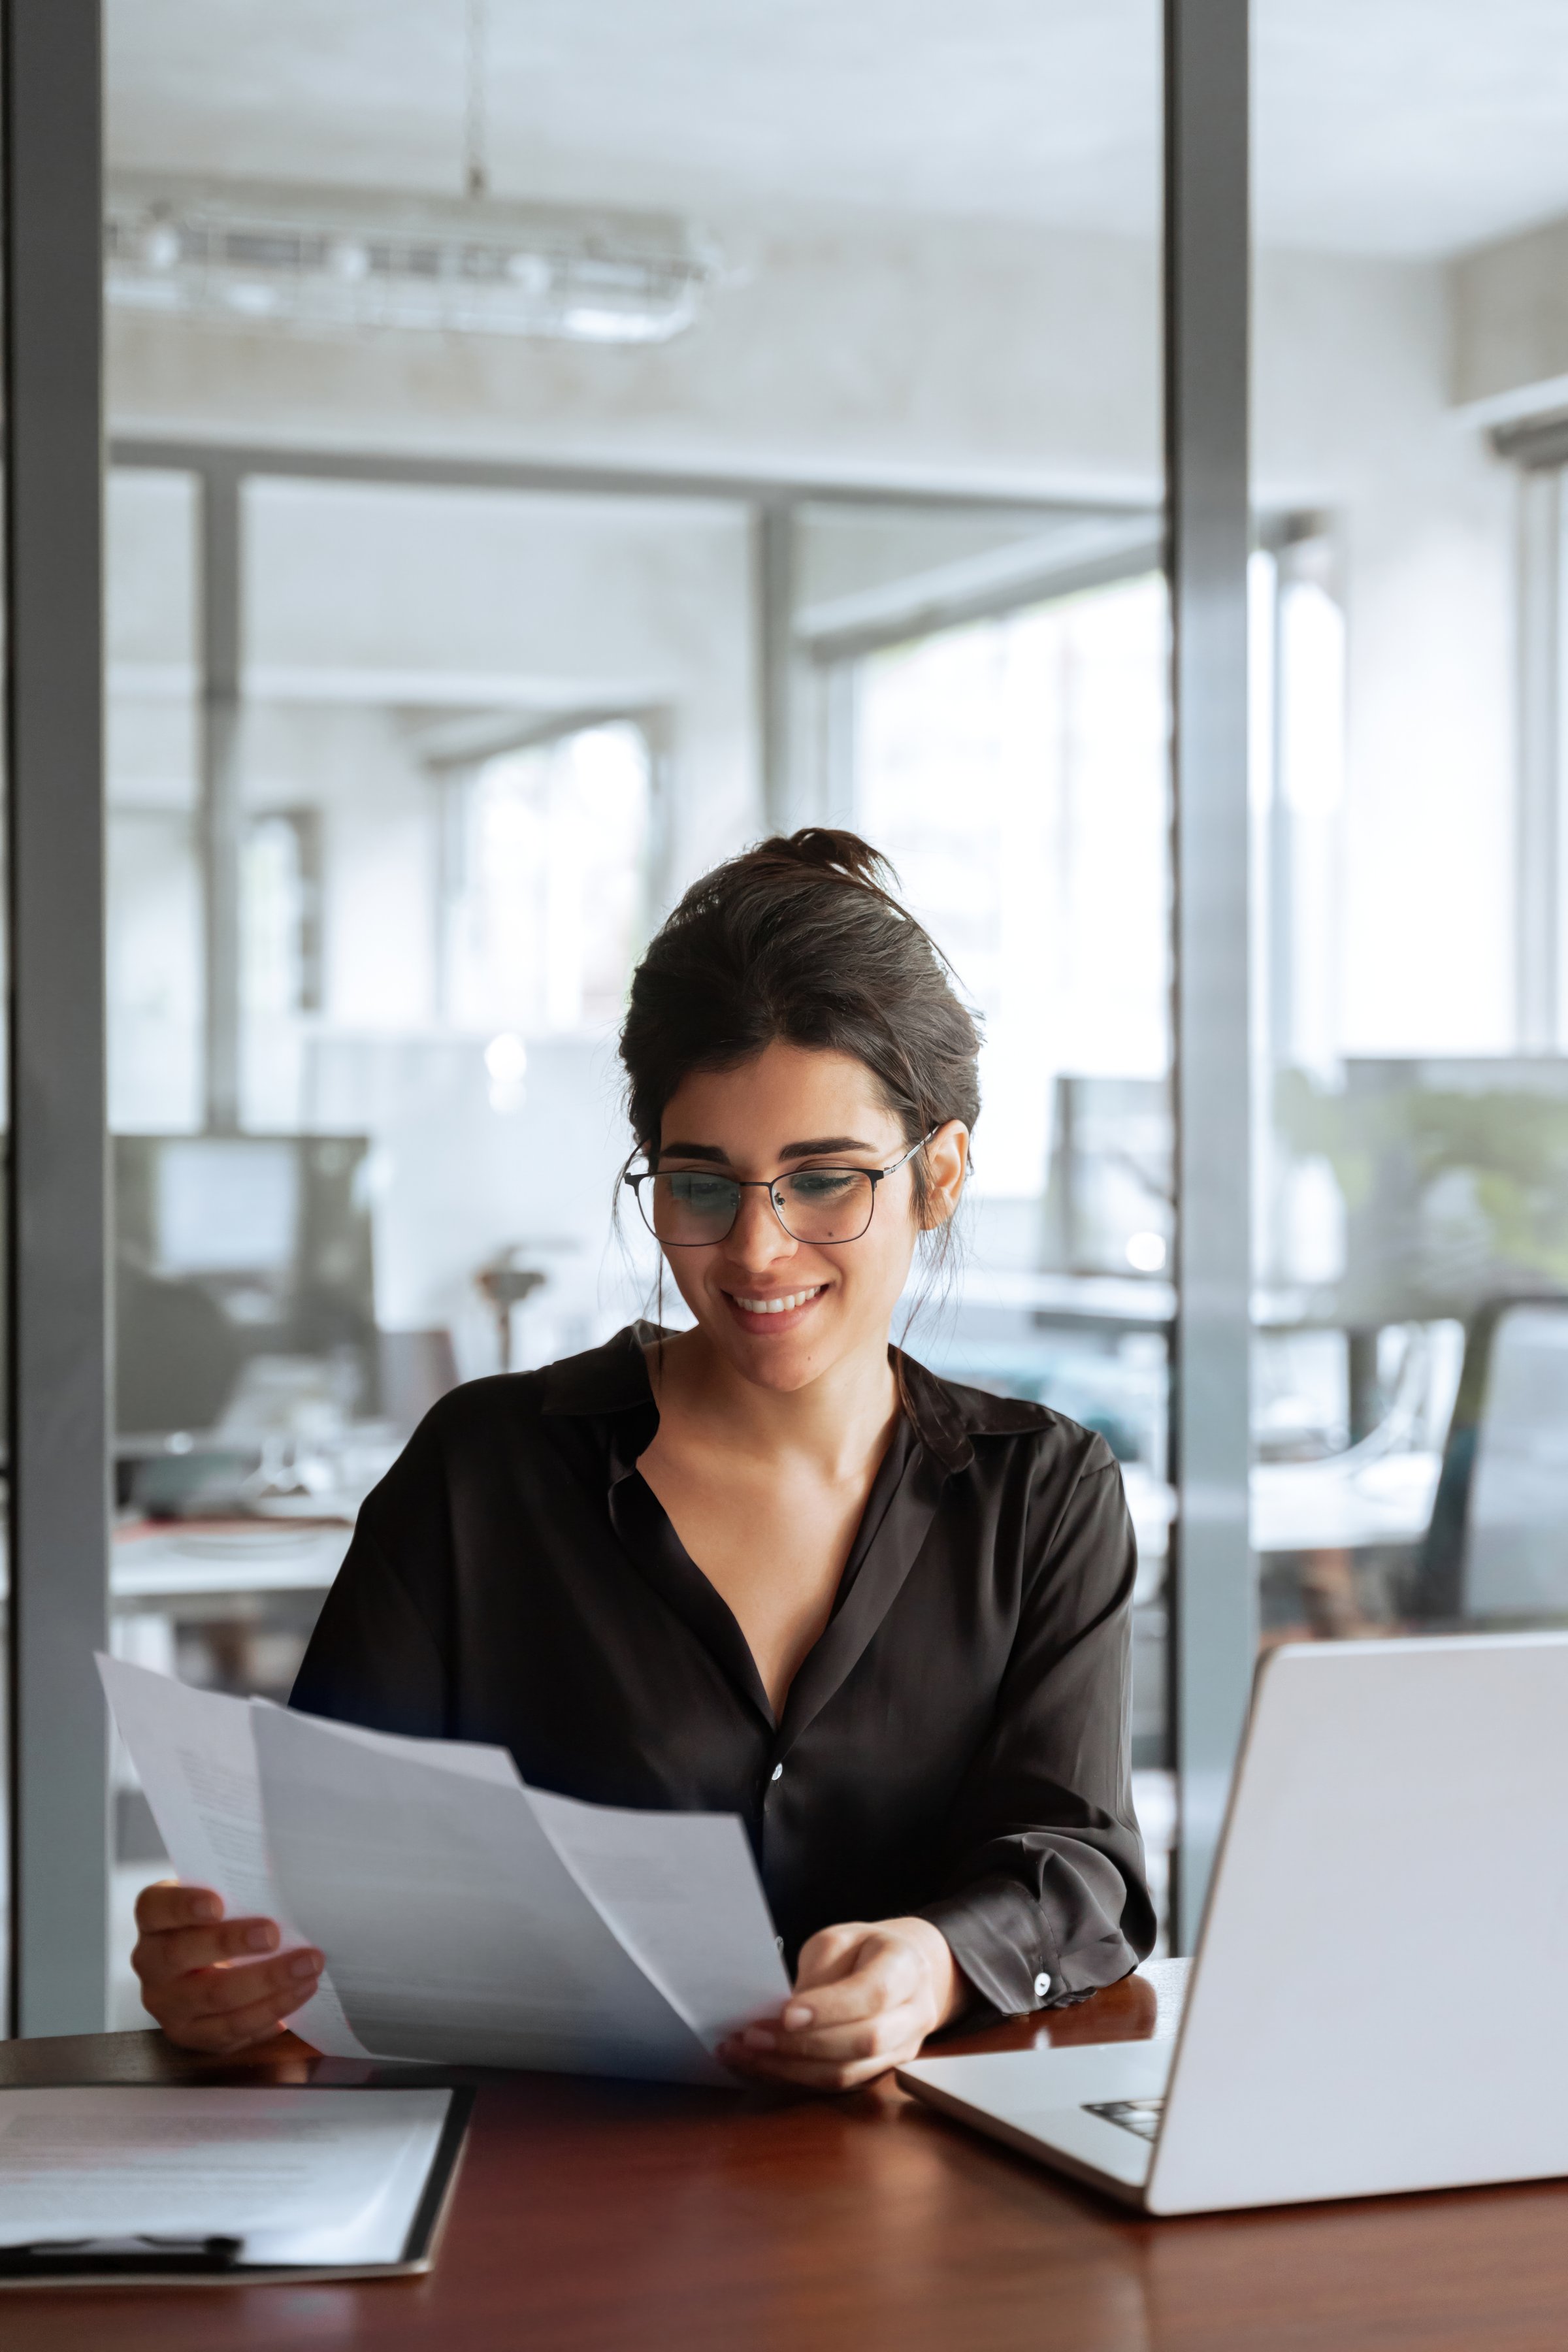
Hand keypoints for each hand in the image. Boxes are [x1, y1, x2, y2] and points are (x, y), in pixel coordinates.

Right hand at [131, 1881, 323, 2054]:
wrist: (210, 1960)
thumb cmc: (225, 1917)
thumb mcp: (223, 1896)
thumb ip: (239, 1890)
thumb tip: (284, 1883)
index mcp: (153, 1920)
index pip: (155, 1908)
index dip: (182, 1906)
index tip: (217, 1904)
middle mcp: (150, 1963)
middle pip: (182, 1955)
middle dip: (232, 1944)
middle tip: (274, 1935)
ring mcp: (167, 2004)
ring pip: (213, 1999)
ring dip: (266, 1985)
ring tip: (307, 1970)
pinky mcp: (190, 2034)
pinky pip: (230, 2031)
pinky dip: (268, 2014)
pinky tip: (296, 1997)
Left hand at [718, 1916, 964, 2091]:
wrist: (905, 1970)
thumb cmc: (865, 1949)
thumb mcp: (841, 1939)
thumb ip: (820, 1971)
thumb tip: (787, 2013)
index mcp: (906, 1968)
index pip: (872, 1994)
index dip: (829, 2008)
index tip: (784, 2014)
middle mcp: (914, 2015)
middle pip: (864, 2042)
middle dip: (801, 2045)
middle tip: (751, 2037)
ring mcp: (901, 2051)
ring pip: (848, 2073)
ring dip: (790, 2069)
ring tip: (744, 2055)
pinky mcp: (879, 2073)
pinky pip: (836, 2085)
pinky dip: (795, 2078)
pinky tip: (761, 2066)